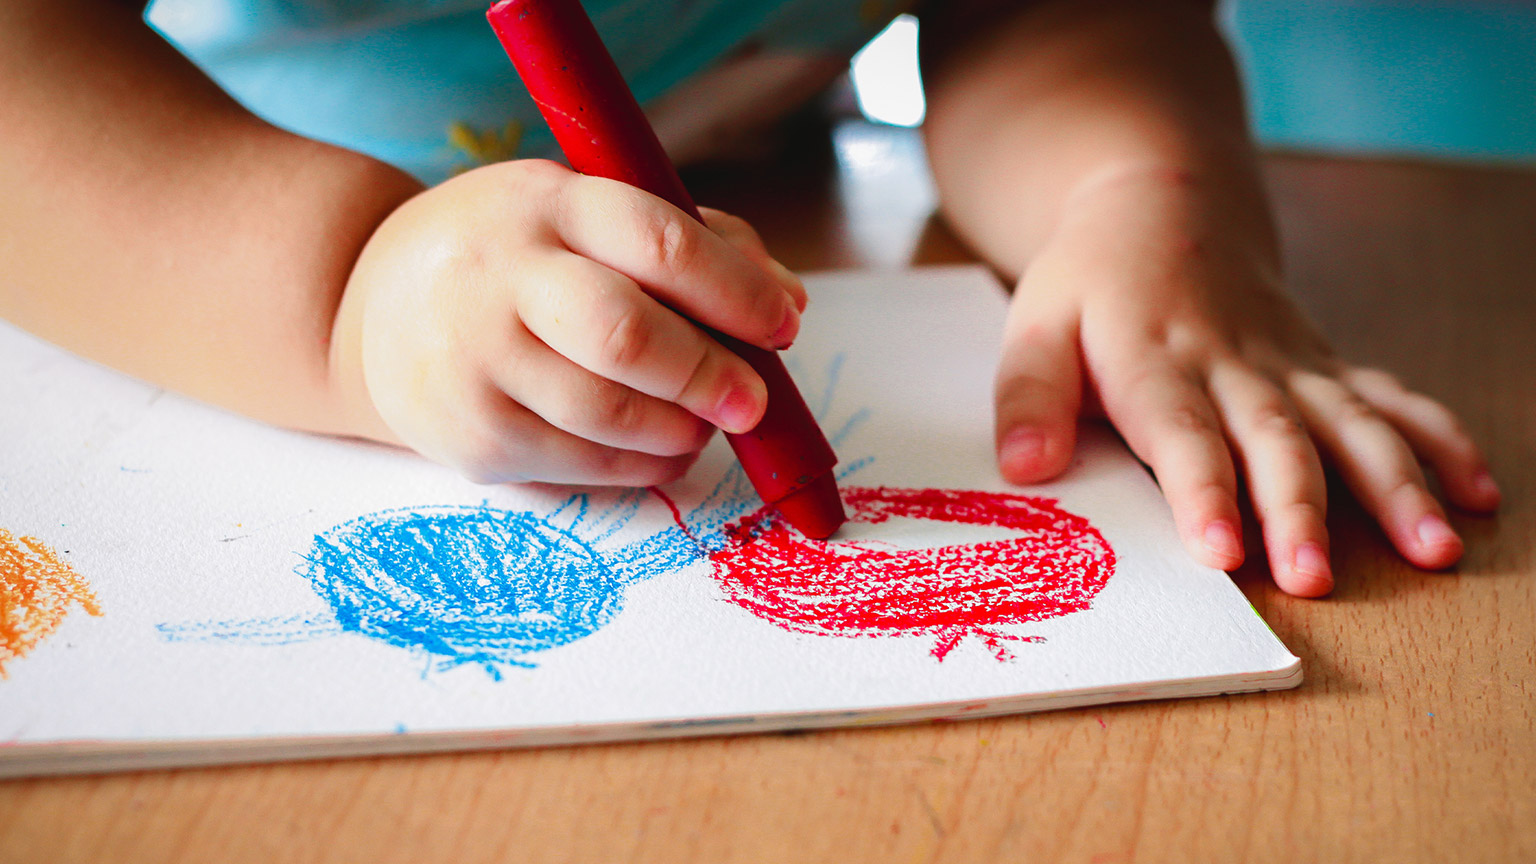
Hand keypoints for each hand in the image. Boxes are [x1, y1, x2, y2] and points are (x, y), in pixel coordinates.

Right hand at [330, 159, 805, 485]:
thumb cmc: (514, 256)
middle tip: (752, 402)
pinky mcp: (467, 435)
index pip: (659, 241)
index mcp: (548, 203)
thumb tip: (786, 302)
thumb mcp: (586, 214)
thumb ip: (694, 243)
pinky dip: (640, 465)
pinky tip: (659, 448)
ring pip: (606, 414)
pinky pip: (579, 465)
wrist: (370, 306)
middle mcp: (501, 276)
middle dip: (709, 376)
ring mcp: (474, 360)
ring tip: (704, 424)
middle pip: (627, 337)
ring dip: (681, 430)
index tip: (782, 323)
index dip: (736, 291)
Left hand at [991, 166, 1499, 595]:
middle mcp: (1231, 365)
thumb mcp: (1034, 325)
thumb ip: (1027, 395)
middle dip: (1299, 509)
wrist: (1163, 203)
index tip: (1221, 551)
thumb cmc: (1090, 281)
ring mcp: (1288, 365)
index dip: (1202, 492)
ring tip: (1433, 549)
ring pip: (1350, 423)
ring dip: (1394, 486)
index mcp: (1153, 360)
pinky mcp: (1323, 365)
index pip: (1179, 433)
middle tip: (1314, 576)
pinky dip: (1437, 441)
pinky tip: (1476, 492)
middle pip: (1274, 438)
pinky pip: (1389, 399)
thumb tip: (1024, 470)